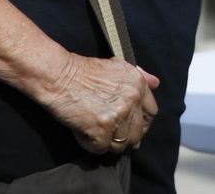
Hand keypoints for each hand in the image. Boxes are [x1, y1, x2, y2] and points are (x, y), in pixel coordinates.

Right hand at [38, 54, 158, 154]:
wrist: (58, 75)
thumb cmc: (83, 71)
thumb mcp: (117, 66)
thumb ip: (139, 75)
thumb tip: (156, 83)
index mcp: (138, 84)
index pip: (151, 113)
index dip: (141, 123)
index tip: (130, 126)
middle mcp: (132, 99)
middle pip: (137, 133)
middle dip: (124, 137)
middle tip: (109, 133)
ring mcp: (118, 115)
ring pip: (121, 145)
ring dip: (106, 142)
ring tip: (92, 129)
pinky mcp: (102, 129)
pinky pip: (101, 149)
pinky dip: (90, 144)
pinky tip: (82, 131)